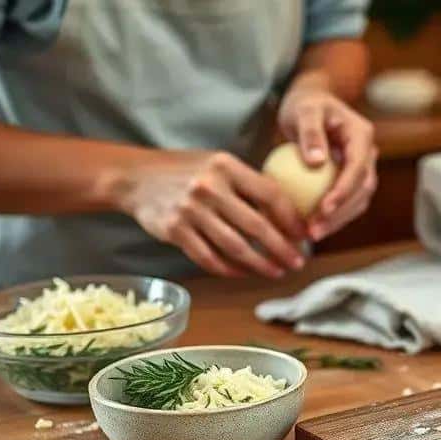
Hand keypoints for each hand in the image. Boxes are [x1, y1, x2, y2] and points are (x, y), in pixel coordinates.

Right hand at [114, 150, 306, 278]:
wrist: (135, 177)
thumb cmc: (186, 171)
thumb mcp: (219, 165)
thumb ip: (249, 183)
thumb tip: (289, 210)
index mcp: (227, 166)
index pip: (270, 194)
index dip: (292, 219)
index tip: (305, 235)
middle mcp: (209, 187)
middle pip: (256, 226)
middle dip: (282, 248)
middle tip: (298, 262)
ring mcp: (190, 210)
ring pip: (235, 246)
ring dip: (260, 264)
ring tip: (277, 271)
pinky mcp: (174, 231)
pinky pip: (208, 257)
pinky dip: (229, 269)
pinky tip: (243, 273)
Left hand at [278, 79, 376, 240]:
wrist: (311, 103)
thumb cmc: (305, 104)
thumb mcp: (304, 110)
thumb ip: (310, 132)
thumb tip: (316, 162)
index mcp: (362, 136)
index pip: (358, 169)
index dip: (343, 192)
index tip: (322, 210)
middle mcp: (367, 154)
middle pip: (362, 191)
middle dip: (340, 215)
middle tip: (314, 231)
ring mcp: (361, 168)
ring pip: (357, 201)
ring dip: (337, 222)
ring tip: (311, 235)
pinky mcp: (350, 179)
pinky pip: (345, 202)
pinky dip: (330, 217)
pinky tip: (309, 228)